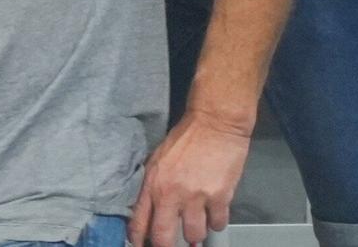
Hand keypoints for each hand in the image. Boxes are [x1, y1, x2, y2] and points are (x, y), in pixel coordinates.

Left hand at [129, 109, 250, 246]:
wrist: (214, 124)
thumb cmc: (185, 139)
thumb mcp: (158, 161)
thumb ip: (154, 187)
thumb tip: (152, 213)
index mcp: (153, 183)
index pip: (139, 221)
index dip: (138, 240)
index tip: (140, 246)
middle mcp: (171, 193)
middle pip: (164, 238)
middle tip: (173, 245)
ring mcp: (196, 197)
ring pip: (194, 235)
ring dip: (196, 232)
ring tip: (197, 220)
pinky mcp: (219, 197)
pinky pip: (217, 224)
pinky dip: (216, 222)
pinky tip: (214, 210)